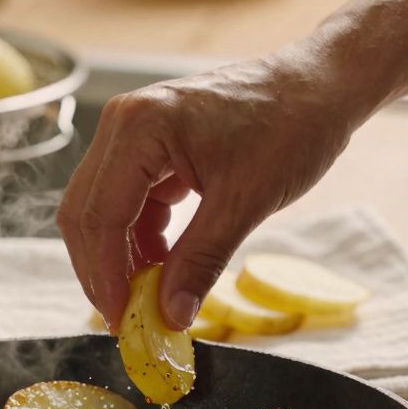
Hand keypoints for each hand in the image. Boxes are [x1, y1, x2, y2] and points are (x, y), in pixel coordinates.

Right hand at [56, 48, 369, 330]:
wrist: (320, 86)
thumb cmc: (291, 126)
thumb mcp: (245, 202)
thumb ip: (200, 262)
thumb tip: (171, 317)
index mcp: (140, 128)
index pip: (100, 215)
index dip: (105, 275)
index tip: (122, 321)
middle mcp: (124, 125)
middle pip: (87, 213)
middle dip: (104, 270)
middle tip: (128, 319)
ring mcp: (134, 134)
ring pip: (103, 211)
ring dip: (121, 258)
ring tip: (151, 298)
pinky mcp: (149, 147)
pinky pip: (128, 203)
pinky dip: (140, 240)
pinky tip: (163, 268)